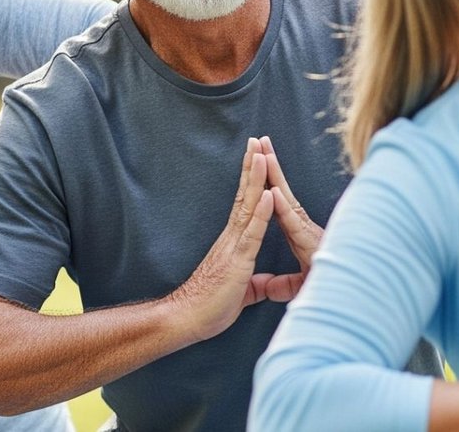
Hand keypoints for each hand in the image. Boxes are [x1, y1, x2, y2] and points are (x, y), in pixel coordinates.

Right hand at [169, 138, 286, 342]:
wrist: (187, 318)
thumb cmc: (210, 306)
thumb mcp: (242, 292)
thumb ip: (255, 284)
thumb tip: (265, 285)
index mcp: (234, 242)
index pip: (246, 204)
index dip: (252, 180)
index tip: (257, 157)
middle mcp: (232, 237)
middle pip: (245, 195)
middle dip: (252, 167)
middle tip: (256, 140)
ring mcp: (234, 246)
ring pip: (249, 206)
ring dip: (257, 180)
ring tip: (262, 154)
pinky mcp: (238, 260)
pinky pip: (252, 231)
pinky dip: (263, 212)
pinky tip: (270, 194)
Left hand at [258, 135, 323, 295]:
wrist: (350, 294)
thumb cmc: (329, 288)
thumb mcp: (300, 284)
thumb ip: (284, 283)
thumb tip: (270, 287)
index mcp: (295, 232)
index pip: (274, 201)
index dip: (263, 181)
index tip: (253, 159)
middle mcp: (301, 228)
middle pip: (280, 191)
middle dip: (269, 165)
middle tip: (258, 139)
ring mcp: (307, 233)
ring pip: (287, 200)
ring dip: (275, 176)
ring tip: (263, 154)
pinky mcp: (311, 244)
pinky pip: (294, 223)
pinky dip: (283, 207)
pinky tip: (272, 192)